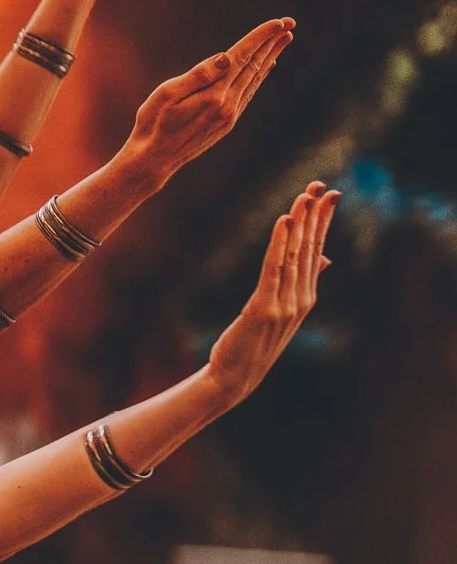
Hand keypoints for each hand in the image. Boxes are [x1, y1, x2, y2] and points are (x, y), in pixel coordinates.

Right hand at [124, 18, 293, 171]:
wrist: (154, 161)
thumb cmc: (152, 124)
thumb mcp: (165, 95)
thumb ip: (197, 75)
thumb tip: (225, 57)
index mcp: (213, 95)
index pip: (241, 58)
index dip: (260, 38)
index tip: (278, 22)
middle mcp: (227, 105)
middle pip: (254, 67)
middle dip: (272, 43)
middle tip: (290, 24)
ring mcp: (229, 116)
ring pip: (255, 79)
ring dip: (270, 57)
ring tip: (284, 40)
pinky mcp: (226, 123)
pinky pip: (249, 93)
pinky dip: (259, 76)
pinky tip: (264, 67)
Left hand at [205, 184, 334, 403]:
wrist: (235, 376)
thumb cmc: (255, 342)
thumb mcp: (283, 311)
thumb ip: (303, 283)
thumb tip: (326, 258)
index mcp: (306, 296)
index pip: (317, 251)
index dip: (322, 222)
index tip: (328, 194)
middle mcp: (301, 298)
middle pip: (310, 249)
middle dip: (315, 216)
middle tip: (321, 186)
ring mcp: (285, 304)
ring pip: (295, 255)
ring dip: (300, 224)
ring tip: (304, 198)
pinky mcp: (264, 309)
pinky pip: (273, 269)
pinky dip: (280, 244)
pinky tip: (284, 222)